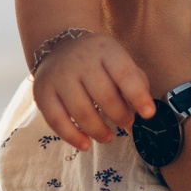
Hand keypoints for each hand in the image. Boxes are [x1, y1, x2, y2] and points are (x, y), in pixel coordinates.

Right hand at [29, 31, 154, 146]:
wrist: (59, 46)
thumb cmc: (98, 61)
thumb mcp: (119, 60)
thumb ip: (136, 82)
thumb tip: (145, 111)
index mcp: (105, 49)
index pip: (124, 73)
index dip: (138, 96)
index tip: (148, 114)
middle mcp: (80, 60)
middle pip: (104, 96)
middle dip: (120, 116)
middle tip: (126, 124)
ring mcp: (59, 76)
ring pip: (81, 111)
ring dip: (99, 131)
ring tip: (108, 136)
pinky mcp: (42, 92)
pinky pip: (57, 121)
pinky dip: (72, 137)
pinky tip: (85, 144)